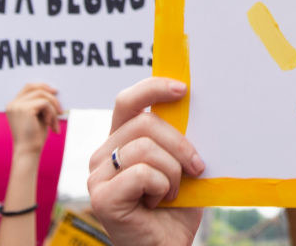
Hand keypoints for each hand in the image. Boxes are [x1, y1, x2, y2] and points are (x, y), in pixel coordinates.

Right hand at [5, 82, 61, 156]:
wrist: (29, 151)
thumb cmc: (34, 135)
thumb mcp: (37, 115)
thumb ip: (40, 103)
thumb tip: (54, 90)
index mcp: (13, 105)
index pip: (28, 87)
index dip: (42, 86)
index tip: (54, 92)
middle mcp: (13, 104)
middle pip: (35, 88)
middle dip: (50, 94)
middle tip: (59, 106)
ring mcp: (17, 106)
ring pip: (43, 96)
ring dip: (53, 108)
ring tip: (54, 122)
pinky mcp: (25, 109)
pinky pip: (45, 103)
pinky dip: (51, 113)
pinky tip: (50, 124)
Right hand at [87, 78, 203, 245]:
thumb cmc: (176, 207)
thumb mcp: (180, 162)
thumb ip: (178, 136)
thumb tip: (193, 102)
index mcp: (121, 139)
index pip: (128, 101)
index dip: (153, 88)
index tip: (182, 89)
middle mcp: (103, 154)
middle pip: (144, 123)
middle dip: (179, 143)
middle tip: (197, 166)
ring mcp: (98, 176)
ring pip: (144, 147)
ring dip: (172, 170)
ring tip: (173, 191)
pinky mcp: (101, 197)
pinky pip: (141, 173)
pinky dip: (162, 186)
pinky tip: (160, 202)